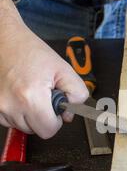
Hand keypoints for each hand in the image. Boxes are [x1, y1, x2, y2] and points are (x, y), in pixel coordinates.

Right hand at [0, 20, 88, 138]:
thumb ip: (77, 94)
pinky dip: (17, 112)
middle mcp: (10, 104)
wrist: (4, 39)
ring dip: (30, 115)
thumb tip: (69, 114)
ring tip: (31, 94)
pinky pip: (9, 120)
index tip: (56, 109)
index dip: (56, 121)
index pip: (48, 131)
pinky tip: (20, 96)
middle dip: (44, 118)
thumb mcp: (64, 70)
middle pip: (35, 131)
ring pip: (22, 126)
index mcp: (30, 96)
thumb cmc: (30, 51)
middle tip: (44, 98)